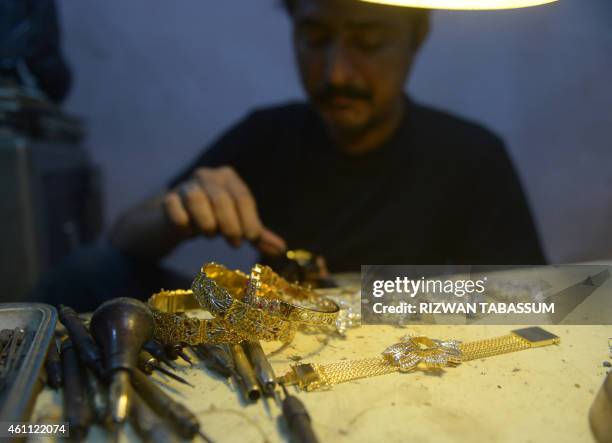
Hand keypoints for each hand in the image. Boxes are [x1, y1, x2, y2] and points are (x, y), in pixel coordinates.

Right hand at [163, 166, 286, 254]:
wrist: (176, 219)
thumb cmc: (213, 218)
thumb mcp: (237, 224)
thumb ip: (258, 235)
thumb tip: (281, 250)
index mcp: (228, 177)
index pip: (242, 197)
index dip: (249, 219)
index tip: (251, 239)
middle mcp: (207, 175)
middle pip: (222, 198)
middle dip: (230, 224)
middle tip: (235, 243)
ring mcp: (185, 185)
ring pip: (196, 199)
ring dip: (206, 222)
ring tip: (210, 234)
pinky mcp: (167, 199)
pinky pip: (174, 208)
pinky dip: (183, 223)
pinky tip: (188, 231)